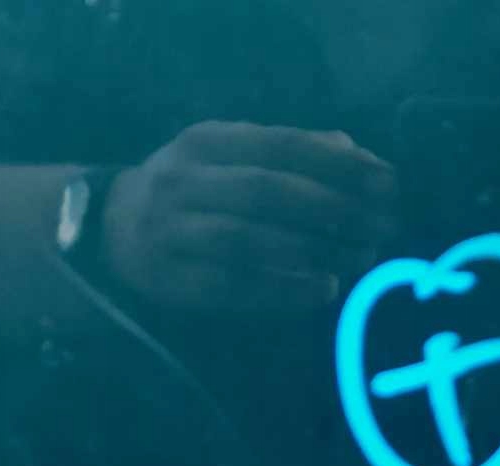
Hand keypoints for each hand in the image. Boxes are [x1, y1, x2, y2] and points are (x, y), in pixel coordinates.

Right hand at [100, 122, 397, 313]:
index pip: (282, 145)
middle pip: (268, 191)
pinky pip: (233, 287)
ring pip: (249, 240)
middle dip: (334, 209)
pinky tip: (324, 289)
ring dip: (313, 251)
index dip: (339, 164)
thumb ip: (292, 153)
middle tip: (382, 226)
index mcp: (207, 141)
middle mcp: (186, 182)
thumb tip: (357, 154)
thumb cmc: (194, 191)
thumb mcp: (231, 155)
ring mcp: (173, 233)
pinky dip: (284, 289)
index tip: (388, 183)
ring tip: (360, 257)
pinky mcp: (172, 280)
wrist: (111, 230)